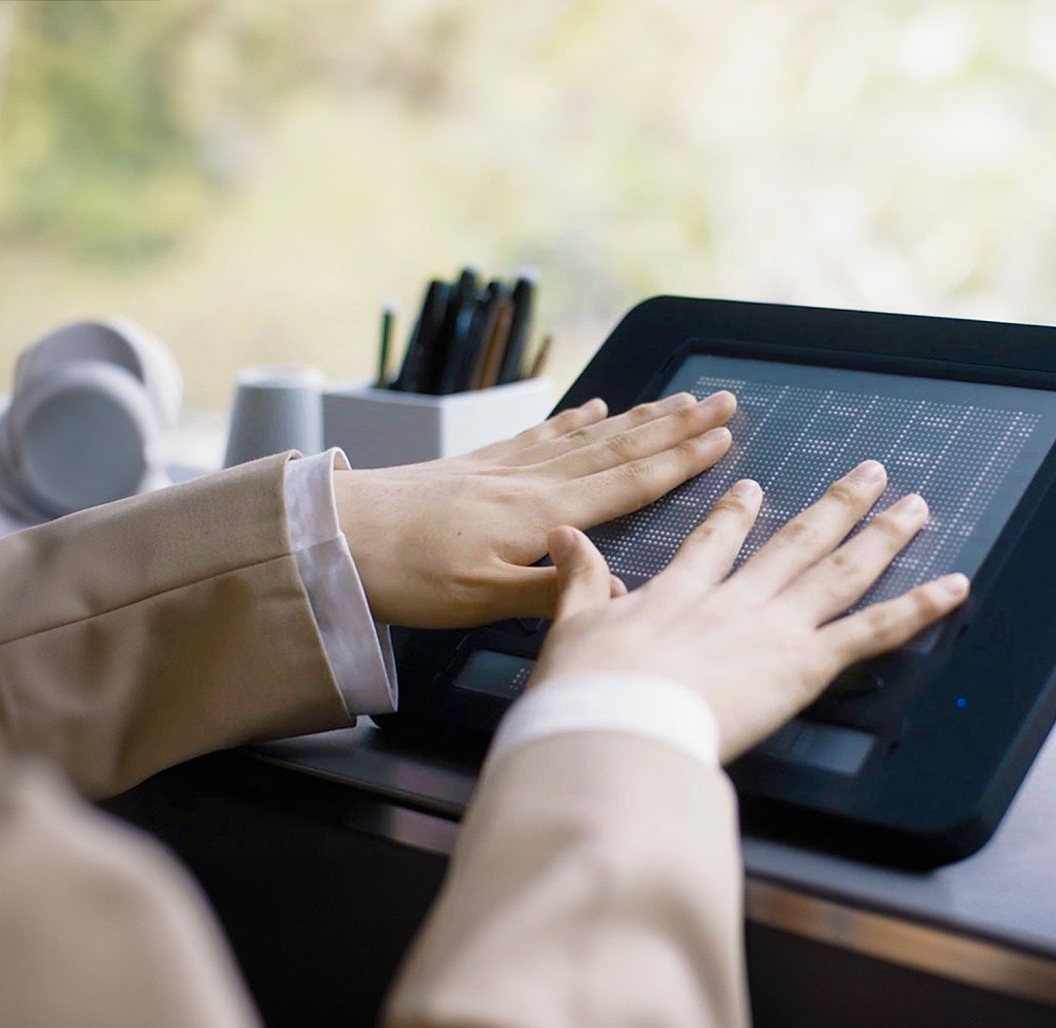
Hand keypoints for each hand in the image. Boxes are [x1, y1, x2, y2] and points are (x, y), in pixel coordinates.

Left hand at [334, 392, 736, 627]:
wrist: (332, 533)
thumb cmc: (403, 575)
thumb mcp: (479, 601)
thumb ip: (550, 592)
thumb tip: (619, 592)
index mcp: (541, 514)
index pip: (627, 482)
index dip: (679, 462)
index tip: (723, 438)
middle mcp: (530, 480)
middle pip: (619, 446)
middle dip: (676, 425)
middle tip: (723, 399)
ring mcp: (503, 467)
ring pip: (588, 436)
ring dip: (639, 417)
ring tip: (678, 398)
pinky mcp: (477, 465)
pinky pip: (540, 435)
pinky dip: (574, 419)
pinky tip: (593, 406)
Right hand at [531, 460, 970, 760]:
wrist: (615, 725)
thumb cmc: (588, 695)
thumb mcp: (572, 630)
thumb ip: (580, 582)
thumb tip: (564, 537)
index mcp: (681, 594)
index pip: (716, 543)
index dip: (738, 515)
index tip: (754, 488)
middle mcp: (737, 600)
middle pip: (798, 542)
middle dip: (837, 506)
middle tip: (869, 476)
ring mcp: (776, 628)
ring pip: (842, 571)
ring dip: (883, 536)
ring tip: (914, 507)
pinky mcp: (805, 664)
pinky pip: (874, 632)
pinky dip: (918, 608)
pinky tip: (953, 586)